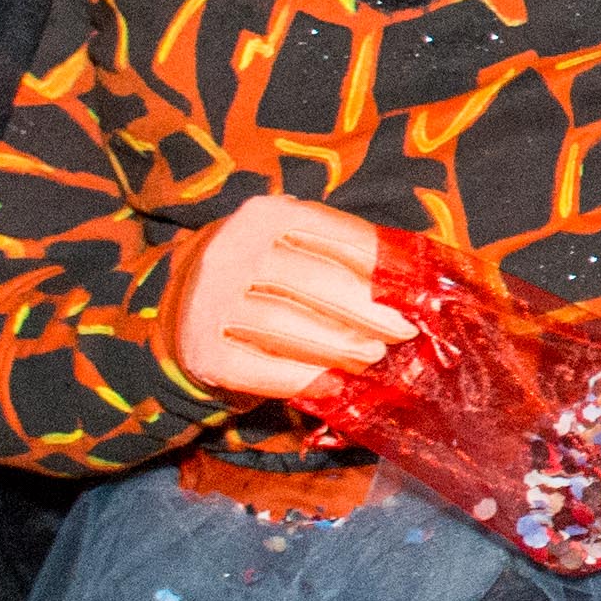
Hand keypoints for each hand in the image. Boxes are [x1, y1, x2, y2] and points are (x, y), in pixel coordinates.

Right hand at [154, 194, 417, 403]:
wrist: (182, 304)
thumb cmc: (262, 272)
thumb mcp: (292, 243)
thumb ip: (341, 251)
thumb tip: (412, 278)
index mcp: (265, 215)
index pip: (336, 236)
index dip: (382, 265)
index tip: (417, 292)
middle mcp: (233, 253)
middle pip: (316, 282)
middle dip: (368, 310)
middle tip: (403, 331)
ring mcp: (212, 303)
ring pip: (288, 327)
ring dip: (340, 345)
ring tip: (374, 355)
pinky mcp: (204, 352)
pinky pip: (261, 369)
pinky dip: (303, 379)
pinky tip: (335, 385)